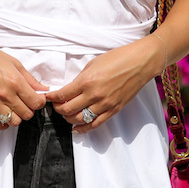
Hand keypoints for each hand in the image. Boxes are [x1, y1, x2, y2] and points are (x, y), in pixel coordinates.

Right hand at [0, 31, 47, 129]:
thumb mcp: (15, 63)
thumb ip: (30, 79)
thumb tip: (43, 89)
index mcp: (15, 82)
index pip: (36, 103)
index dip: (40, 101)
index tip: (37, 98)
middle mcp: (5, 94)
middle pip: (27, 114)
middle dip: (30, 108)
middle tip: (26, 101)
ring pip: (14, 122)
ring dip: (18, 116)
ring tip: (14, 107)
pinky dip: (4, 123)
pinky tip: (5, 114)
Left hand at [46, 38, 162, 133]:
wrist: (139, 63)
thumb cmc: (117, 59)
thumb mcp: (93, 64)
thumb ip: (80, 79)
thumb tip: (69, 89)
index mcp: (86, 81)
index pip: (62, 94)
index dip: (52, 98)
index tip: (48, 98)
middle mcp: (94, 95)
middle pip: (68, 110)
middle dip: (58, 109)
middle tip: (56, 105)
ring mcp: (104, 105)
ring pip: (80, 119)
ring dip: (69, 118)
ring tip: (66, 114)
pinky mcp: (113, 110)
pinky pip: (95, 124)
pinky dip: (83, 128)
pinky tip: (77, 128)